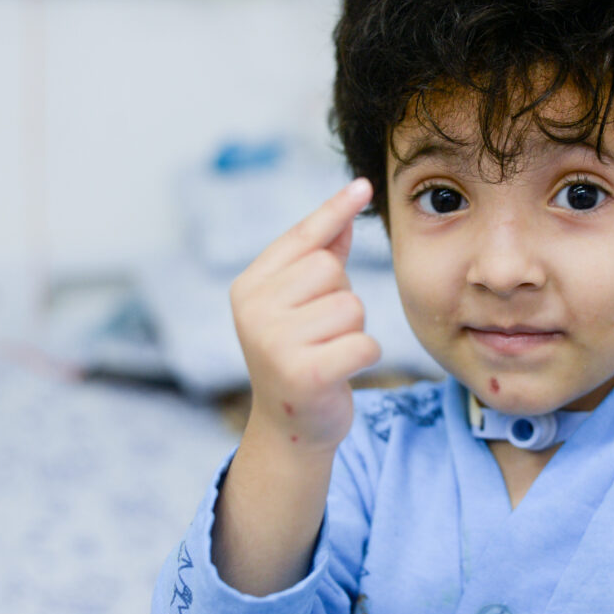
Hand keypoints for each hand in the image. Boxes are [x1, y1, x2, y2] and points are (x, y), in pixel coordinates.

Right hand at [230, 177, 381, 451]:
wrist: (291, 428)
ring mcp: (274, 343)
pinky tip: (340, 372)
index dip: (334, 211)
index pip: (302, 238)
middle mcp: (254, 310)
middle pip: (331, 269)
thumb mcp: (301, 303)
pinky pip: (364, 342)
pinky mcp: (305, 374)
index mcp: (249, 287)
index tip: (364, 185)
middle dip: (342, 297)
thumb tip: (348, 210)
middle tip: (321, 331)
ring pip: (352, 306)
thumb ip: (320, 256)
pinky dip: (364, 356)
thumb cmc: (301, 355)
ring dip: (354, 329)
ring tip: (328, 350)